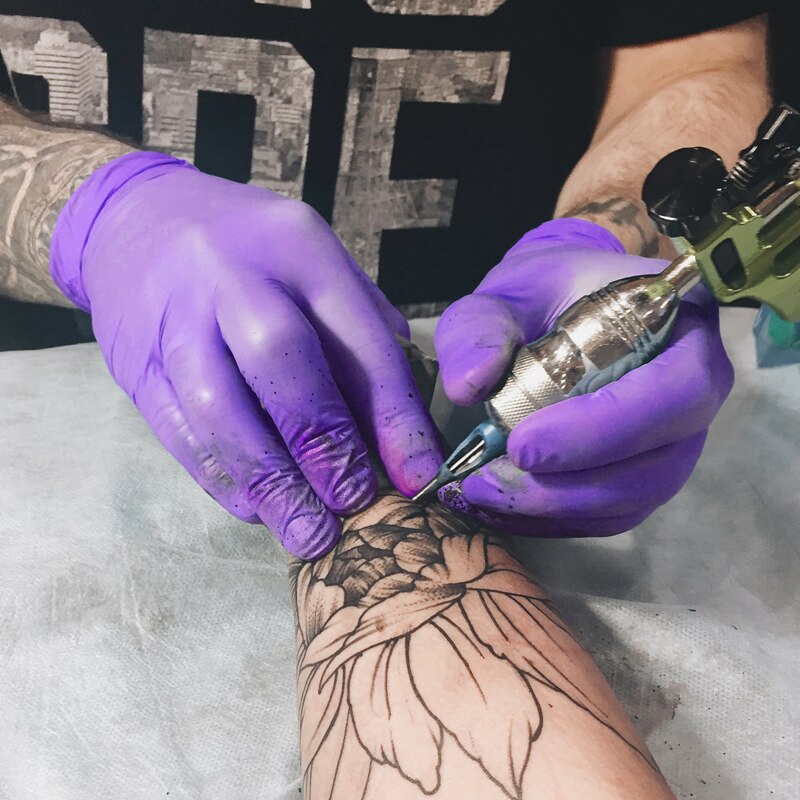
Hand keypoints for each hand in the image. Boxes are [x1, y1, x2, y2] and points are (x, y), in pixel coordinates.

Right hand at [51, 152, 441, 557]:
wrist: (138, 218)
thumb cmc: (252, 251)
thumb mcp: (316, 261)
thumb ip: (362, 330)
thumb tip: (402, 423)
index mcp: (299, 247)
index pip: (357, 340)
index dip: (394, 418)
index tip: (420, 479)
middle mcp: (231, 273)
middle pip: (278, 360)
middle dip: (324, 444)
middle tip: (355, 506)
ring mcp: (174, 316)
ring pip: (218, 407)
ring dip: (270, 481)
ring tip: (308, 534)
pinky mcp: (135, 360)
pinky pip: (178, 430)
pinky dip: (222, 478)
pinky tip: (256, 507)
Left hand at [434, 218, 733, 535]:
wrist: (560, 310)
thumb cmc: (548, 292)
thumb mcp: (509, 291)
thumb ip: (481, 326)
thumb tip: (467, 384)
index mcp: (684, 330)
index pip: (676, 391)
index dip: (606, 427)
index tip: (524, 443)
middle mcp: (692, 396)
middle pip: (657, 466)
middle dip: (568, 486)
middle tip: (486, 481)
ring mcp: (671, 444)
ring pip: (632, 501)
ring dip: (553, 509)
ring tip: (480, 491)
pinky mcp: (642, 477)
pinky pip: (609, 516)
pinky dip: (551, 518)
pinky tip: (497, 502)